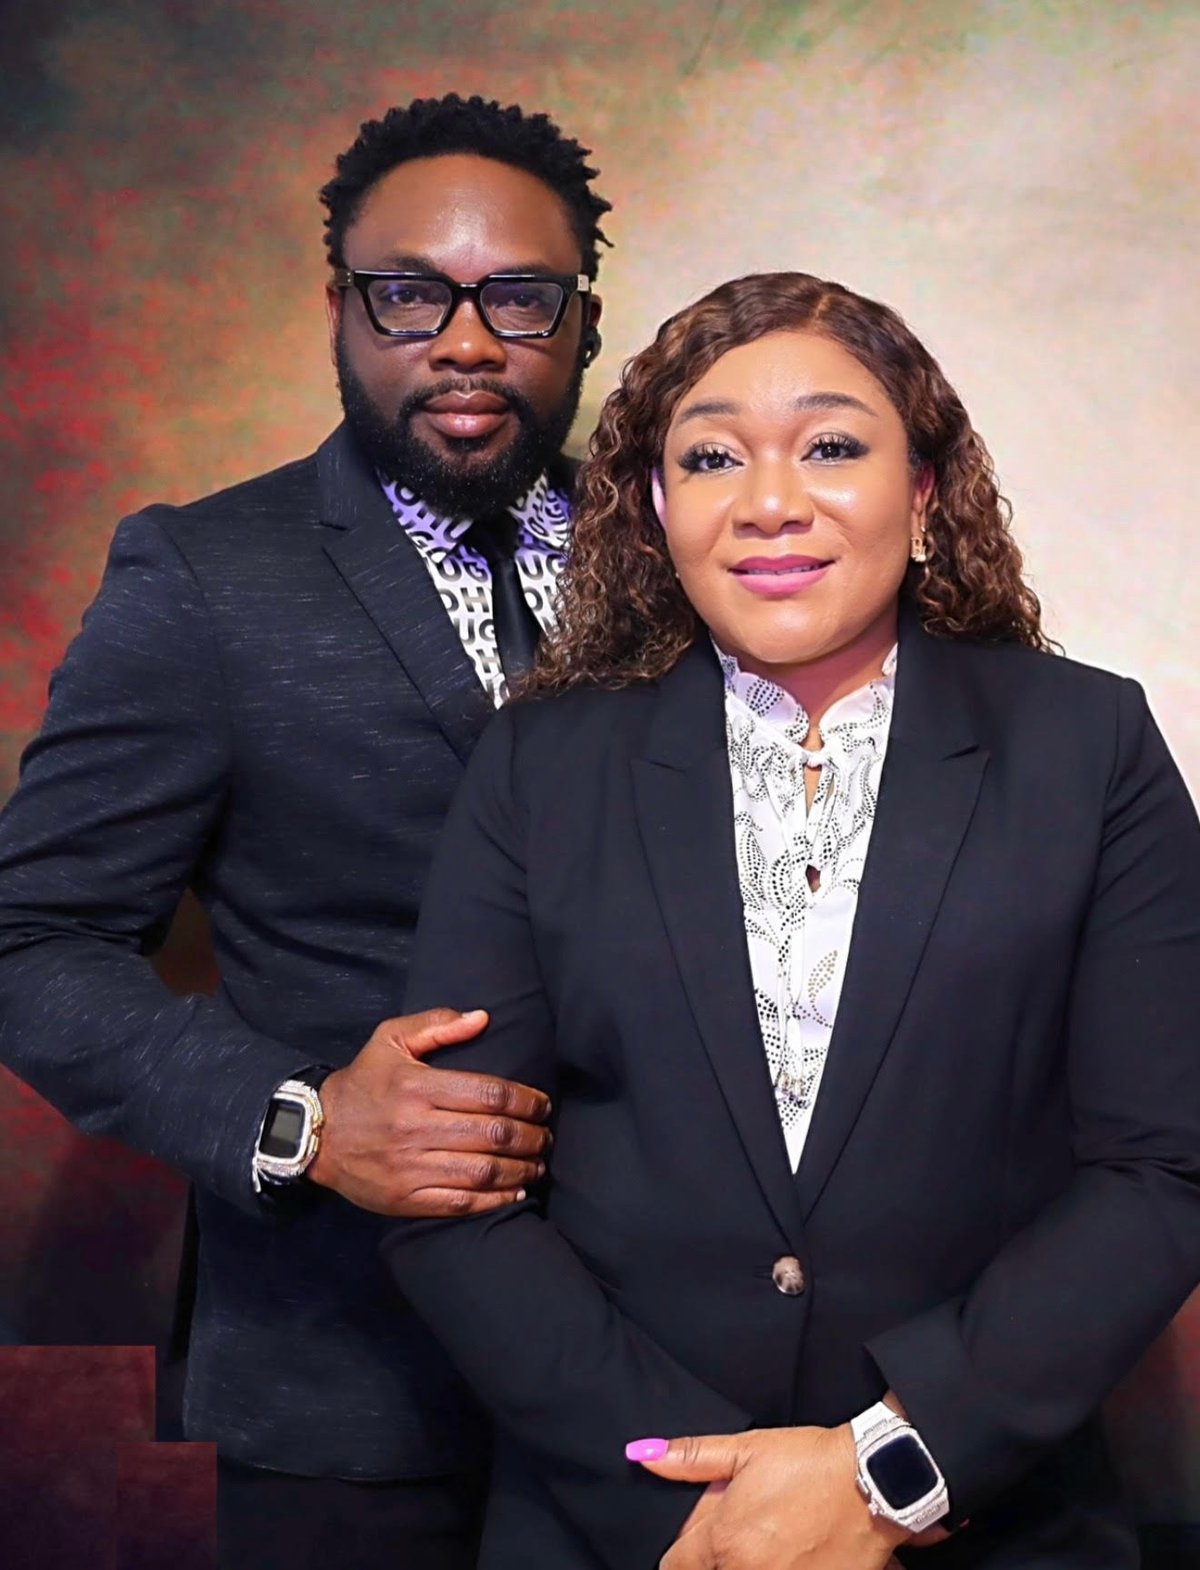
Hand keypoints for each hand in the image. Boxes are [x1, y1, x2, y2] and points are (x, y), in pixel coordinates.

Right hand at [307, 1008, 551, 1216]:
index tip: (543, 1104)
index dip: (526, 1101)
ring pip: (483, 1171)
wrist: (314, 1134)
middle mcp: (416, 1127)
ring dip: (521, 1169)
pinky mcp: (405, 1198)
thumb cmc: (362, 1083)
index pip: (489, 1093)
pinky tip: (514, 1193)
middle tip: (547, 1136)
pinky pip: (460, 1202)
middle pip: (493, 1134)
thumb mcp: (390, 1040)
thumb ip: (436, 1024)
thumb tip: (482, 1017)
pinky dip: (494, 1200)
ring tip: (537, 1163)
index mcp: (418, 1087)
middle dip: (531, 1136)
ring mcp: (410, 1166)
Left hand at [638, 1426, 905, 1569]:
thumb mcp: (748, 1449)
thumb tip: (642, 1454)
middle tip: (743, 1533)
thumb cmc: (810, 1461)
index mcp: (723, 1542)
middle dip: (714, 1559)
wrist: (876, 1481)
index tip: (704, 1538)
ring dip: (744, 1564)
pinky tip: (790, 1554)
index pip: (674, 1567)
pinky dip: (777, 1569)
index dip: (683, 1551)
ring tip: (768, 1542)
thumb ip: (691, 1458)